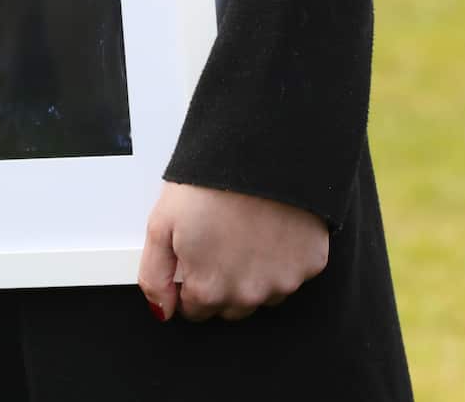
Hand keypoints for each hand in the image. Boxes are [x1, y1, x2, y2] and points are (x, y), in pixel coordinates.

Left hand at [137, 182, 328, 322]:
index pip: (195, 310)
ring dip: (252, 274)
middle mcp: (248, 296)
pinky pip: (292, 273)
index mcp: (209, 290)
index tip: (194, 257)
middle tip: (218, 240)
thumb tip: (161, 309)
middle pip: (229, 307)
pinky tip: (271, 229)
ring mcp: (283, 282)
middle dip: (221, 282)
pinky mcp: (310, 264)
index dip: (191, 283)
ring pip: (262, 294)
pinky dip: (282, 258)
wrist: (259, 154)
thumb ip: (155, 275)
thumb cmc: (208, 185)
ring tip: (244, 231)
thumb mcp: (161, 225)